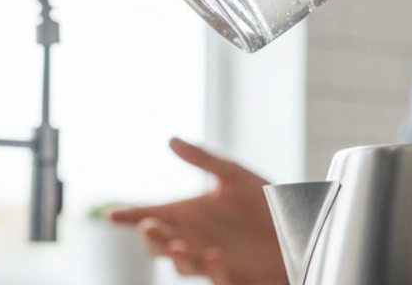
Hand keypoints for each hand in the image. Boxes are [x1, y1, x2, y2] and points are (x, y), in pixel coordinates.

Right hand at [107, 138, 285, 284]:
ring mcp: (211, 260)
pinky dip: (215, 271)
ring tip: (178, 244)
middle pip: (158, 243)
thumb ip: (204, 160)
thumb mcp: (235, 176)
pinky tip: (215, 257)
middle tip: (148, 225)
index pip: (151, 215)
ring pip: (182, 264)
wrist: (300, 226)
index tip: (111, 214)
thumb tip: (171, 140)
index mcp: (190, 214)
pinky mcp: (233, 277)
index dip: (129, 216)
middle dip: (150, 236)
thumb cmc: (264, 203)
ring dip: (177, 256)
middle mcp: (194, 239)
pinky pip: (219, 279)